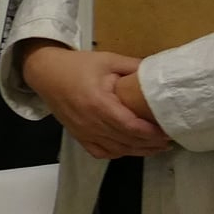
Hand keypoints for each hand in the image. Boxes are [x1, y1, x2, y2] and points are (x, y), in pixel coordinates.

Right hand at [20, 41, 170, 158]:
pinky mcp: (77, 135)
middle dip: (150, 144)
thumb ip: (133, 67)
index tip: (168, 131)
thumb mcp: (107, 60)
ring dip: (137, 151)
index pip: (130, 126)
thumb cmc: (76, 65)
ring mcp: (82, 131)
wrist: (44, 72)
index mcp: (98, 103)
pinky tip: (128, 148)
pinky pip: (100, 152)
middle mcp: (90, 122)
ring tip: (155, 146)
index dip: (152, 133)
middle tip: (168, 139)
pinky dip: (117, 153)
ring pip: (116, 150)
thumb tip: (159, 75)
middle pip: (127, 141)